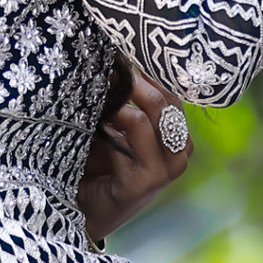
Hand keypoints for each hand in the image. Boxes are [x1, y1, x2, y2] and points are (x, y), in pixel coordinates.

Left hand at [78, 70, 193, 241]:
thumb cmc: (95, 165)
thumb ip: (119, 101)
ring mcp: (168, 168)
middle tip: (104, 63)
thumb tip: (108, 57)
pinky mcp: (147, 183)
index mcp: (176, 132)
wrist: (82, 213)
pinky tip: (93, 121)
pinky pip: (133, 137)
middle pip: (167, 99)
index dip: (146, 68)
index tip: (115, 49)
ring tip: (97, 90)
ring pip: (155, 116)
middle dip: (134, 78)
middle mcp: (180, 149)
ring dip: (122, 98)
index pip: (172, 90)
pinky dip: (111, 123)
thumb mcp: (111, 127)